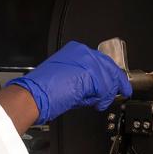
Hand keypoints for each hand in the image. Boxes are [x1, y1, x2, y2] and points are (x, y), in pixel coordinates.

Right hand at [7, 42, 131, 124]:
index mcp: (76, 50)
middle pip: (109, 67)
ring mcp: (87, 61)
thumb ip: (85, 79)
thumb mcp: (66, 78)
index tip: (118, 83)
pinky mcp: (90, 73)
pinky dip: (104, 98)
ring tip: (100, 102)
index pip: (102, 61)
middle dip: (115, 83)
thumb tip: (98, 89)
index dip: (111, 74)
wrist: (34, 95)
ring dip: (107, 93)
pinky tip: (98, 103)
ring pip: (109, 77)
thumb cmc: (44, 90)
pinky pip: (105, 87)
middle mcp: (83, 52)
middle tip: (118, 93)